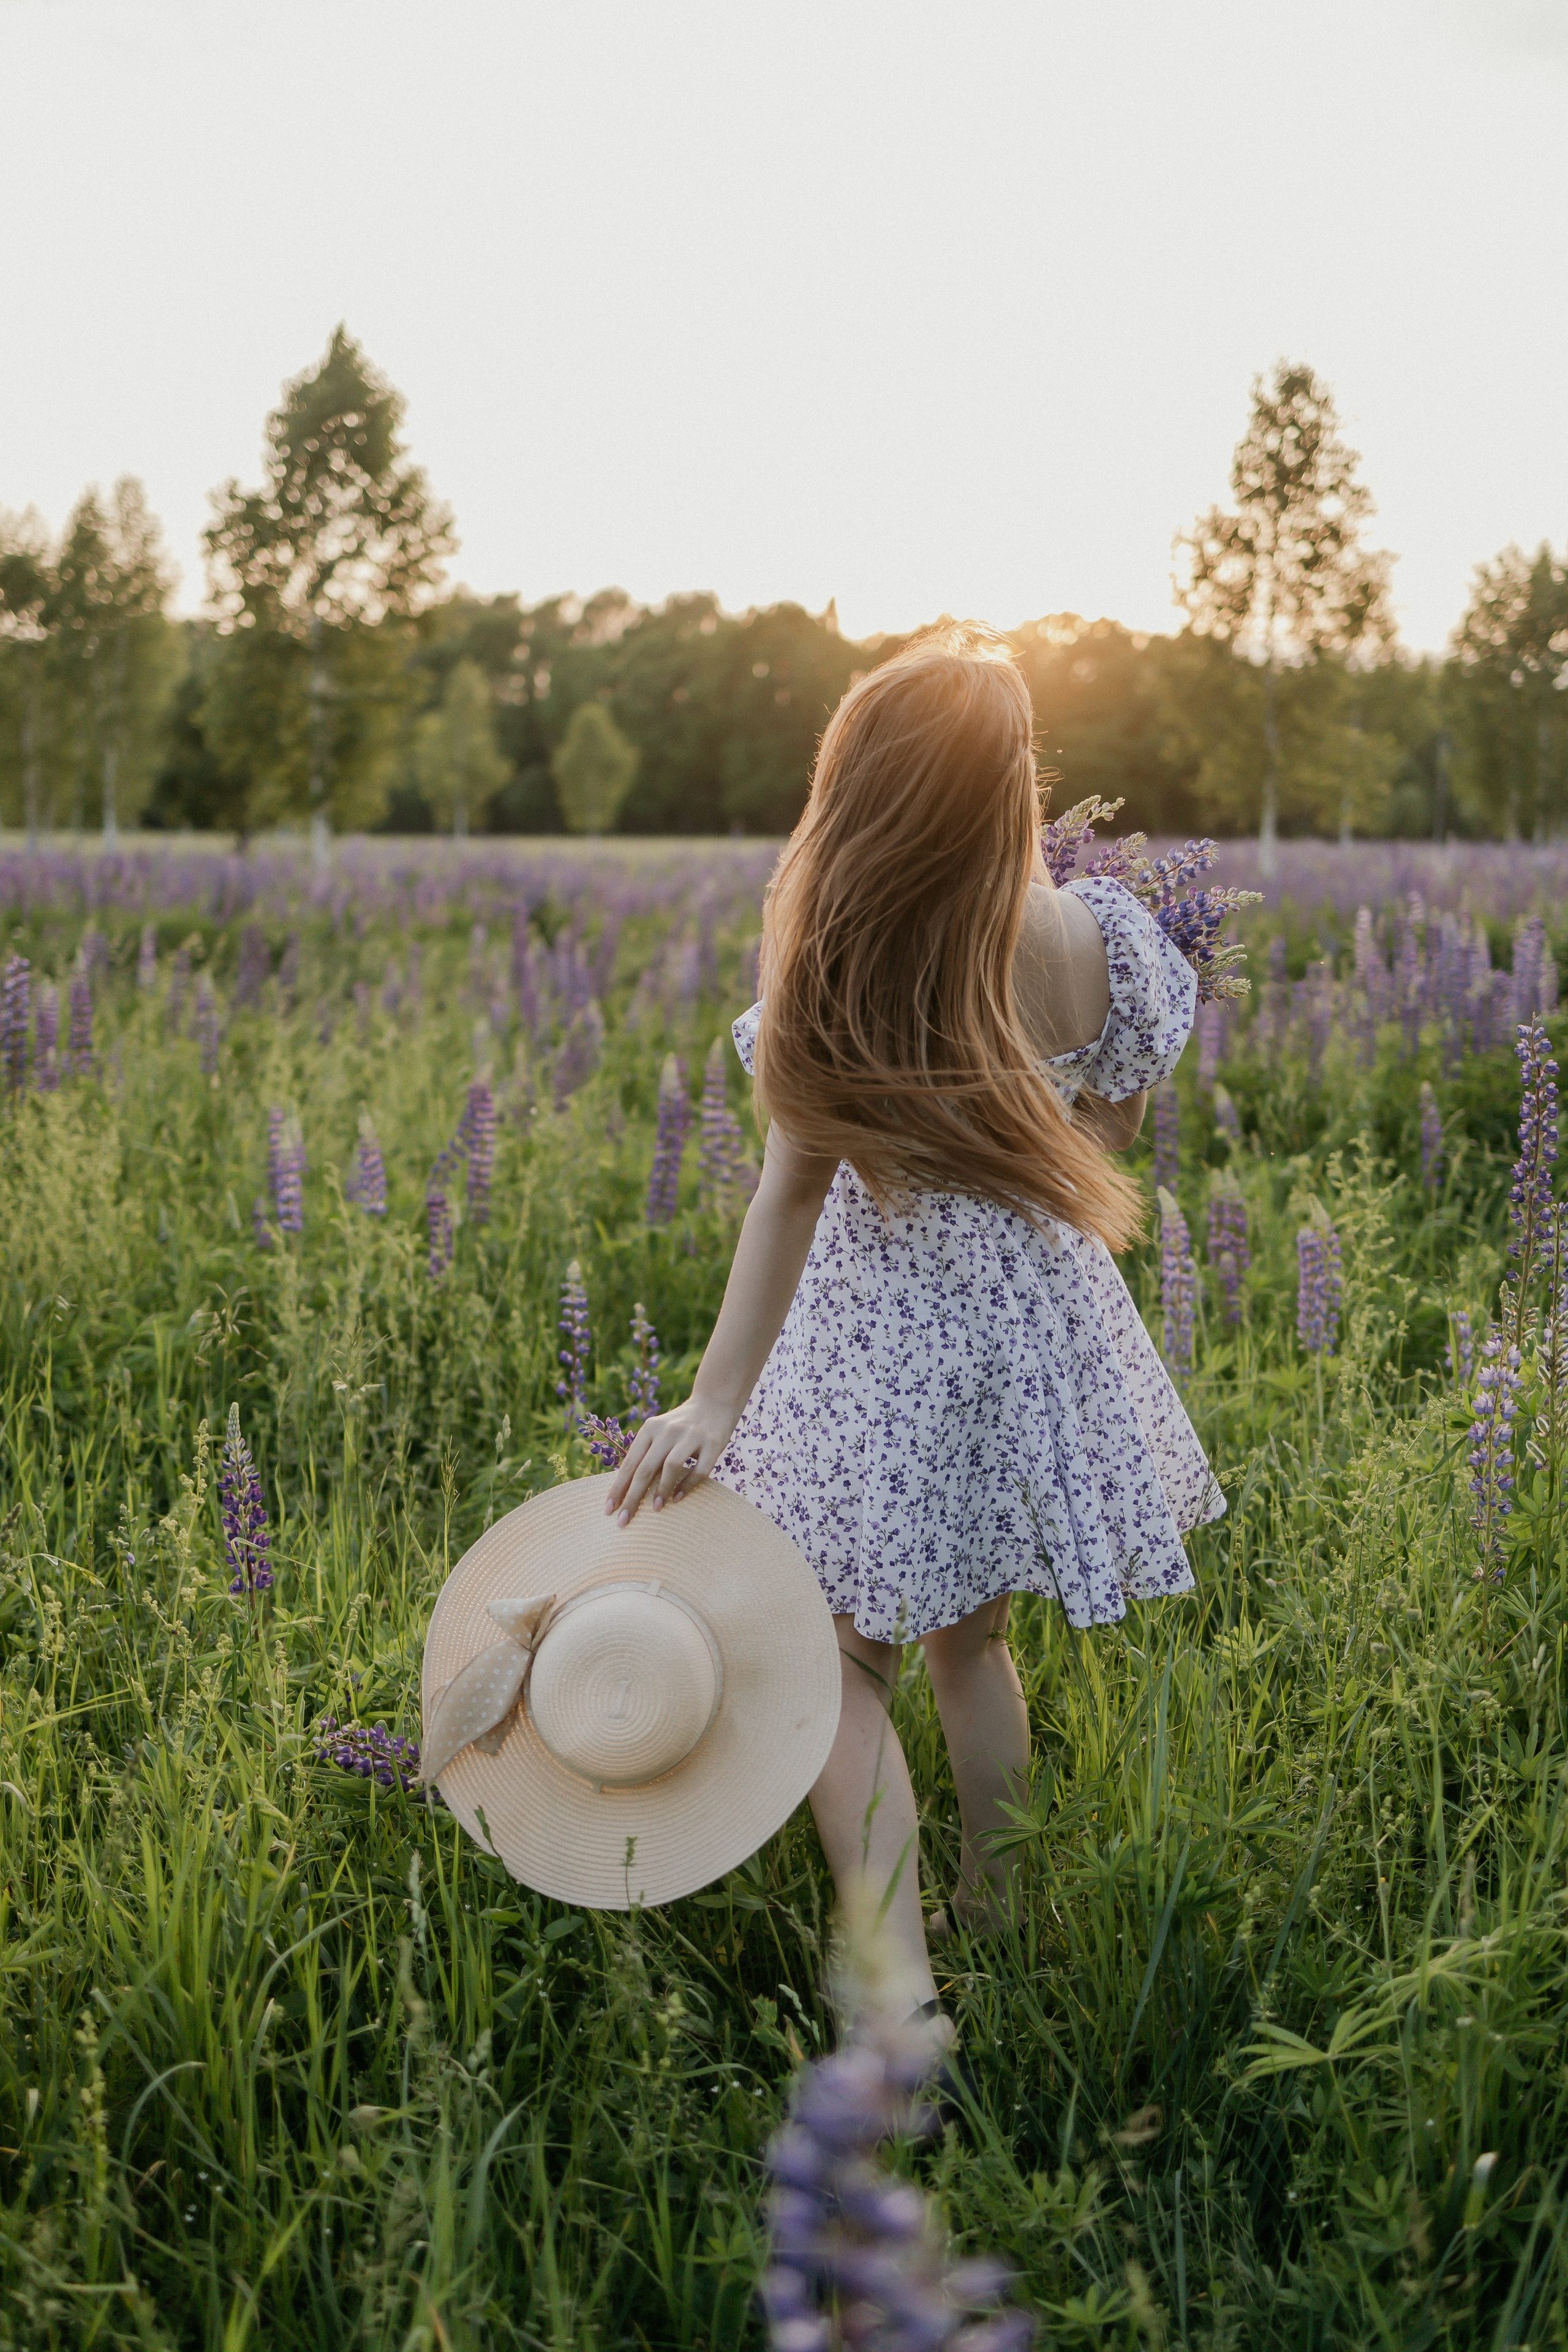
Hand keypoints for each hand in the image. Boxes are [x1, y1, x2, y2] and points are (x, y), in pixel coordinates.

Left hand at [604, 1393, 740, 1523]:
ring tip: (655, 1508)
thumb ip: (646, 1454)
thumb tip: (625, 1489)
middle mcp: (668, 1431)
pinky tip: (678, 1498)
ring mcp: (691, 1436)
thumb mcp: (659, 1432)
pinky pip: (699, 1470)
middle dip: (632, 1497)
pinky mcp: (712, 1443)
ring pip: (671, 1466)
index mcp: (650, 1428)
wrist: (714, 1402)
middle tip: (624, 1520)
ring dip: (661, 1490)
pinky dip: (687, 1486)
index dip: (618, 1488)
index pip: (630, 1463)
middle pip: (645, 1468)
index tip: (609, 1510)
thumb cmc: (680, 1426)